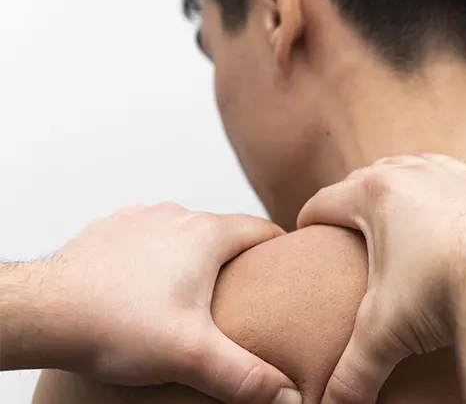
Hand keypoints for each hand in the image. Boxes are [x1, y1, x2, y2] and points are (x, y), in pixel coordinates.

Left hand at [39, 203, 299, 403]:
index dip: (282, 250)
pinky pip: (150, 239)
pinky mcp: (110, 230)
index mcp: (205, 233)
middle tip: (248, 296)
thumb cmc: (112, 325)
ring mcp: (140, 219)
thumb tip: (289, 396)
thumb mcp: (192, 356)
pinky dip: (159, 258)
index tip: (290, 271)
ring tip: (196, 297)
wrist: (39, 313)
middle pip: (225, 232)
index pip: (263, 229)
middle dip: (240, 260)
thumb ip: (246, 377)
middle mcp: (176, 216)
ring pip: (186, 235)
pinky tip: (150, 291)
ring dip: (197, 259)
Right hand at [298, 154, 465, 403]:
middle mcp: (413, 173)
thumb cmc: (449, 290)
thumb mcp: (386, 333)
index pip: (323, 203)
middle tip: (342, 235)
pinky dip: (436, 190)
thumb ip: (353, 372)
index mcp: (376, 193)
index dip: (308, 224)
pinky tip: (439, 212)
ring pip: (408, 169)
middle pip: (363, 179)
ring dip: (393, 188)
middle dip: (349, 204)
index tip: (305, 240)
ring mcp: (452, 175)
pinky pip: (450, 177)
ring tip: (386, 218)